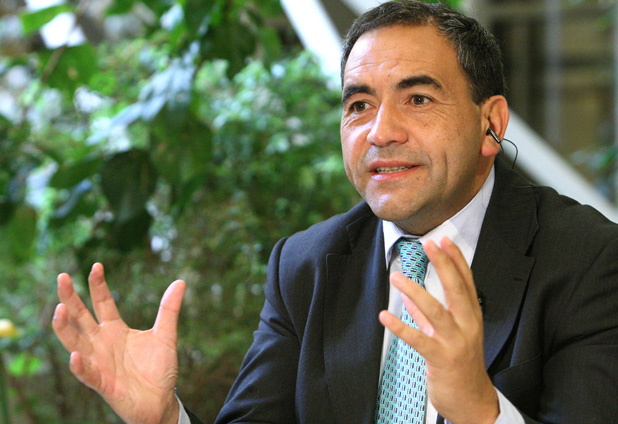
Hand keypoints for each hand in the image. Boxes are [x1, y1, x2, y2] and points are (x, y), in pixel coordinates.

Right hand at [52, 263, 184, 423]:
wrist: (161, 401)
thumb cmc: (159, 369)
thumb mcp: (166, 335)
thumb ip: (169, 310)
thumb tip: (180, 282)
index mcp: (115, 329)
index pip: (102, 303)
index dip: (98, 285)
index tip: (96, 265)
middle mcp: (102, 343)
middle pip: (81, 318)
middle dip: (70, 298)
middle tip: (62, 277)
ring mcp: (99, 362)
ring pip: (75, 343)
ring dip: (65, 328)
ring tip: (60, 309)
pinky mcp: (102, 383)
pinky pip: (87, 374)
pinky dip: (79, 366)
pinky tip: (74, 355)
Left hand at [379, 237, 498, 423]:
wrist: (473, 401)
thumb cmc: (461, 365)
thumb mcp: (451, 335)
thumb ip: (430, 316)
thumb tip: (410, 300)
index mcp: (472, 316)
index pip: (467, 282)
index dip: (456, 260)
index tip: (445, 240)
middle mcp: (468, 325)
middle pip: (457, 289)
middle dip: (443, 265)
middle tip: (429, 245)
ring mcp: (455, 342)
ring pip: (436, 311)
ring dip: (415, 292)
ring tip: (397, 277)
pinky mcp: (441, 358)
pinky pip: (418, 339)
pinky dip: (400, 327)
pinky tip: (385, 316)